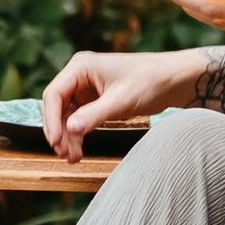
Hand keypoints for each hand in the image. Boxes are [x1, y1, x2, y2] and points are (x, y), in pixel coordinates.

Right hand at [38, 51, 200, 160]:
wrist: (174, 80)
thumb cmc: (150, 81)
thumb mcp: (121, 101)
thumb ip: (94, 115)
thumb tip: (69, 130)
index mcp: (80, 67)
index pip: (53, 94)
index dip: (51, 120)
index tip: (56, 142)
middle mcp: (79, 75)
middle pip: (56, 106)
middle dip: (59, 131)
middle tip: (64, 154)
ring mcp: (86, 88)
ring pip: (66, 115)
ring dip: (67, 136)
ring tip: (73, 157)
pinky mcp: (95, 99)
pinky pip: (78, 118)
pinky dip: (77, 134)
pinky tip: (79, 150)